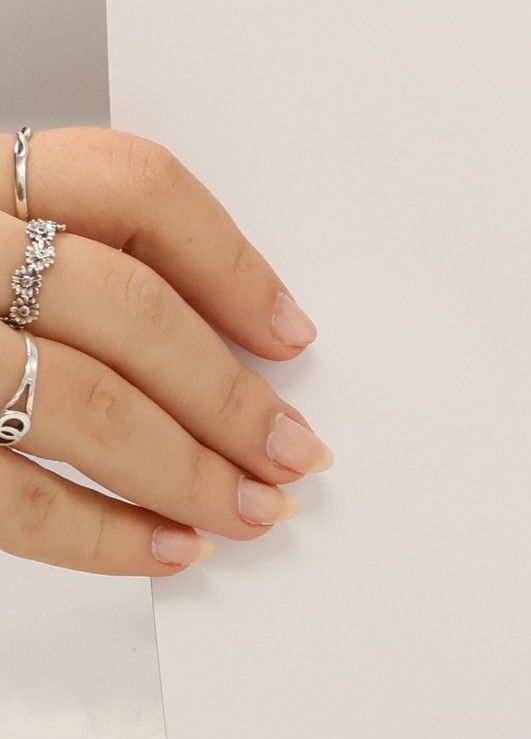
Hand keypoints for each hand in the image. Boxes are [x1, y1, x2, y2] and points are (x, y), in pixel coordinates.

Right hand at [0, 129, 329, 576]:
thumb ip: (65, 259)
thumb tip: (235, 345)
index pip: (134, 188)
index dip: (232, 263)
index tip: (290, 333)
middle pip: (130, 308)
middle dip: (230, 396)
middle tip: (294, 451)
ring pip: (85, 402)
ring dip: (189, 472)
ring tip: (249, 511)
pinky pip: (13, 496)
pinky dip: (104, 535)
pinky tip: (166, 550)